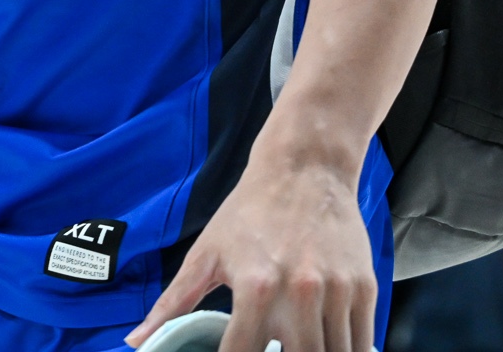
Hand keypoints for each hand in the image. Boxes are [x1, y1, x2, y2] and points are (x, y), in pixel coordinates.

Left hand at [126, 154, 375, 351]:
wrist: (305, 168)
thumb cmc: (250, 211)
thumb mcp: (206, 253)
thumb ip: (173, 303)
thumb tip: (138, 341)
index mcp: (255, 288)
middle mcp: (299, 294)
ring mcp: (337, 293)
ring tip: (294, 347)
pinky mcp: (365, 289)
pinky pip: (362, 342)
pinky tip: (327, 347)